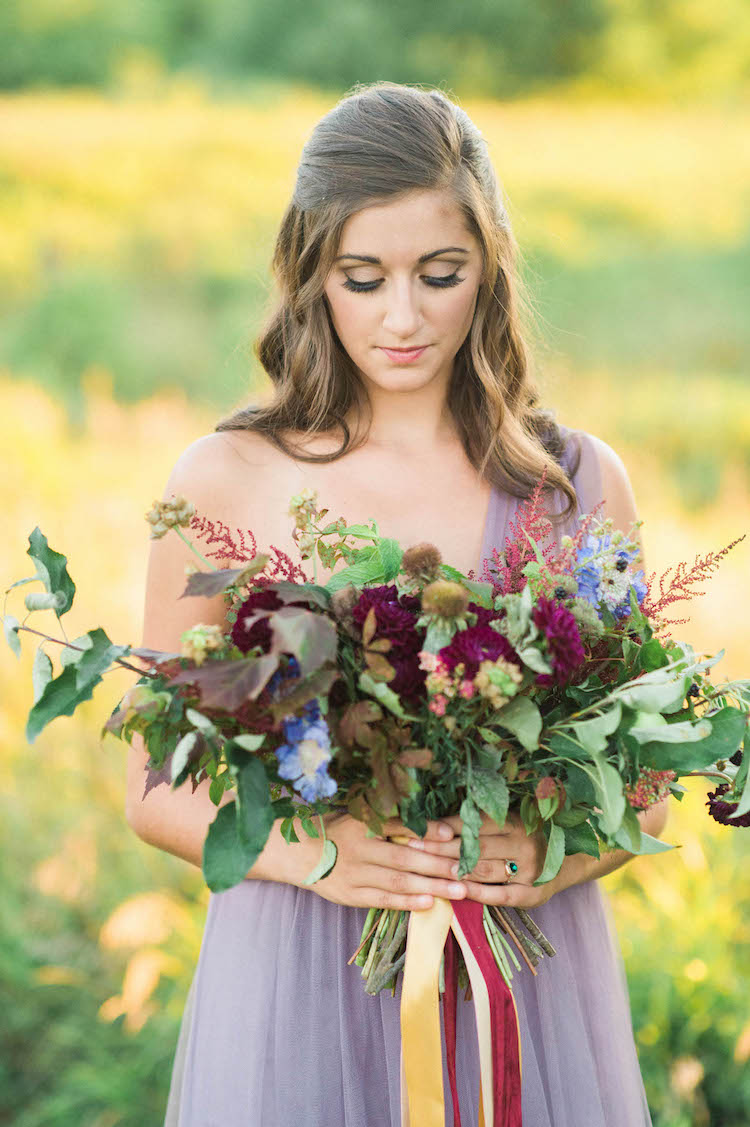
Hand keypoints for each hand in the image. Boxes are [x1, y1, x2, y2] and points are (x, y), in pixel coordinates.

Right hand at [293, 812, 469, 911]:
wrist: (301, 853)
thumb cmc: (340, 831)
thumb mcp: (361, 817)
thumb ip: (391, 820)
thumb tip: (435, 826)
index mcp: (363, 823)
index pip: (400, 826)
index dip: (426, 829)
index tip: (452, 834)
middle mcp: (359, 848)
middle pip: (404, 857)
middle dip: (438, 864)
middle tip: (466, 869)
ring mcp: (354, 873)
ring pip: (397, 881)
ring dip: (431, 887)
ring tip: (458, 890)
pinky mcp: (351, 895)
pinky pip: (383, 900)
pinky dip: (407, 903)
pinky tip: (429, 904)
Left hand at [405, 809, 560, 908]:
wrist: (570, 859)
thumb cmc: (527, 836)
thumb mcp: (509, 822)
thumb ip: (480, 820)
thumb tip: (435, 819)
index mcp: (516, 821)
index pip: (474, 823)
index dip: (445, 827)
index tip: (417, 829)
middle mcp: (524, 843)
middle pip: (476, 846)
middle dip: (441, 848)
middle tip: (413, 849)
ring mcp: (530, 869)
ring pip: (486, 870)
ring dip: (456, 871)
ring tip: (429, 870)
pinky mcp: (532, 894)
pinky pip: (501, 895)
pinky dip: (478, 894)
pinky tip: (458, 892)